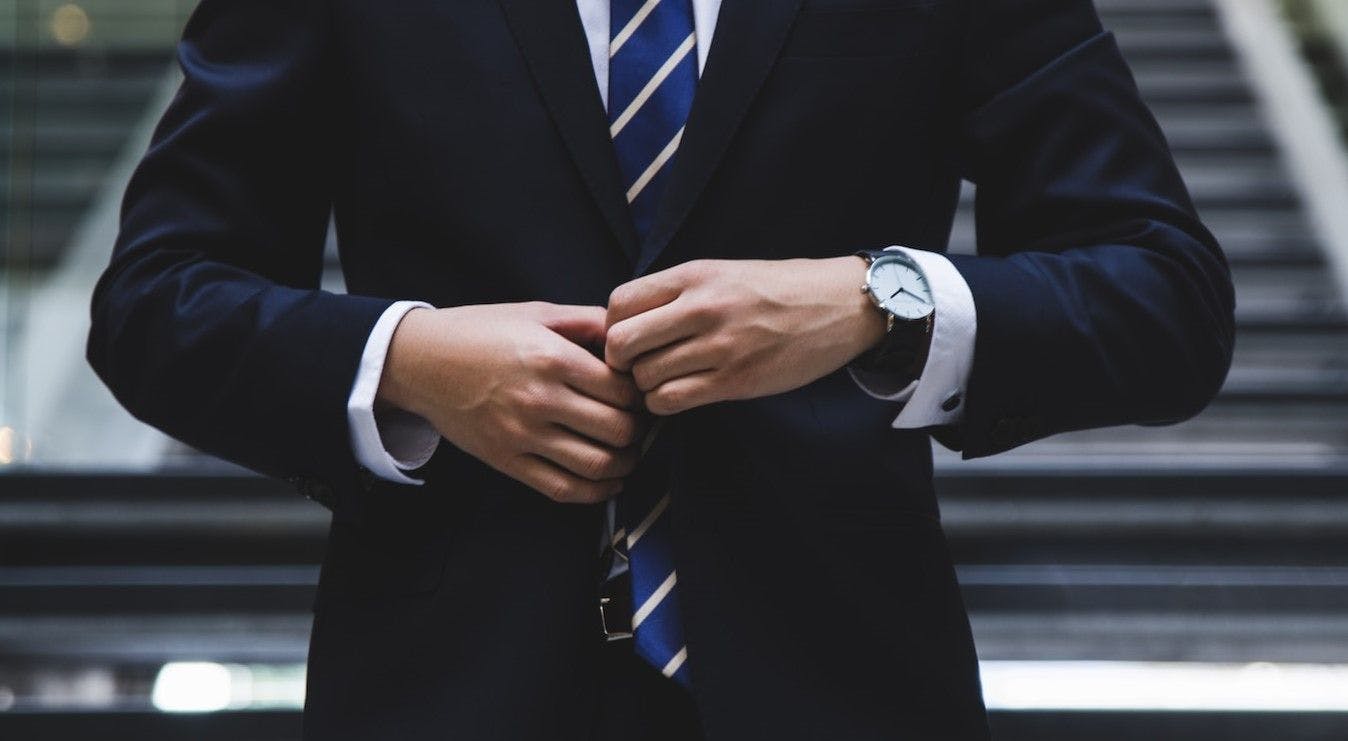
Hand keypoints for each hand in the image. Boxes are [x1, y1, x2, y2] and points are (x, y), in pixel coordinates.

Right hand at [377, 302, 645, 502]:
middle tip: (640, 423)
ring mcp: (522, 435)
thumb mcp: (537, 312)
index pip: (622, 390)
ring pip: (597, 465)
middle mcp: (539, 399)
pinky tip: (608, 481)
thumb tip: (630, 334)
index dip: (641, 394)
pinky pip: (562, 488)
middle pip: (618, 430)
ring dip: (625, 463)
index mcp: (551, 358)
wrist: (420, 361)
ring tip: (628, 452)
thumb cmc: (481, 331)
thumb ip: (588, 321)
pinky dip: (596, 492)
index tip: (640, 393)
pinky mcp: (507, 461)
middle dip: (638, 430)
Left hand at [605, 257, 886, 414]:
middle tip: (638, 366)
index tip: (630, 337)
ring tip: (665, 380)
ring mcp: (719, 346)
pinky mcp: (736, 380)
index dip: (613, 326)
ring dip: (646, 386)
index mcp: (694, 275)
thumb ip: (676, 293)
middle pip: (621, 343)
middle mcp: (702, 308)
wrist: (839, 305)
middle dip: (621, 361)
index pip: (618, 303)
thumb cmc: (778, 290)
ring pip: (644, 377)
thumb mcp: (723, 273)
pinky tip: (680, 395)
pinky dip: (665, 403)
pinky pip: (672, 400)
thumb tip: (625, 321)